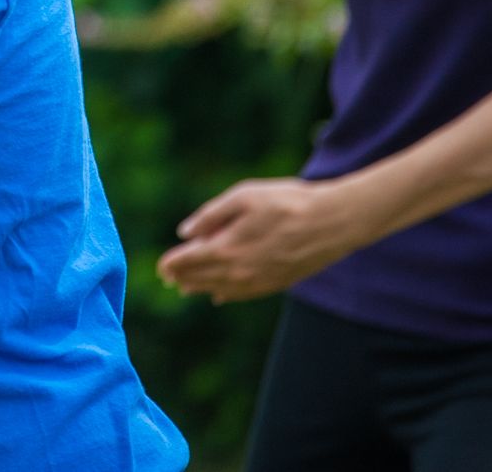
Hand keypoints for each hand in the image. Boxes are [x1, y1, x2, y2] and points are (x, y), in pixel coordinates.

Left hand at [155, 177, 359, 302]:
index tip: (159, 266)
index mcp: (227, 248)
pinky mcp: (276, 284)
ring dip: (200, 288)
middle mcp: (239, 271)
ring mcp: (258, 281)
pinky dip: (226, 294)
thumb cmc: (287, 202)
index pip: (188, 262)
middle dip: (182, 277)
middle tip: (167, 277)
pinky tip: (219, 295)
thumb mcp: (244, 196)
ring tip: (186, 287)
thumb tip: (185, 233)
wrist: (332, 222)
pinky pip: (242, 294)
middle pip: (200, 278)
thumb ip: (211, 215)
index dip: (170, 264)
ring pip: (220, 290)